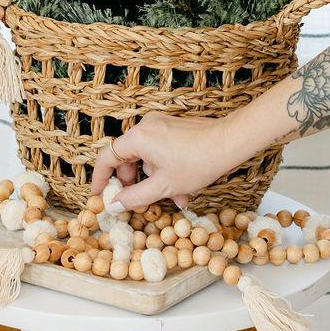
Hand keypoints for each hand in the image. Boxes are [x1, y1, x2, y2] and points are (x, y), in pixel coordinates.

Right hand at [91, 111, 237, 210]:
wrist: (230, 143)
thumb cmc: (198, 162)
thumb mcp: (163, 187)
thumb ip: (134, 197)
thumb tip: (113, 205)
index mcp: (138, 137)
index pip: (107, 157)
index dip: (100, 178)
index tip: (99, 195)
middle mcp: (146, 126)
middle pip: (127, 158)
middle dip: (133, 183)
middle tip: (137, 201)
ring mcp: (161, 125)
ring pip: (147, 157)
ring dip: (154, 180)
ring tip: (174, 199)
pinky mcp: (173, 128)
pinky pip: (160, 151)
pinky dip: (165, 170)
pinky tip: (182, 189)